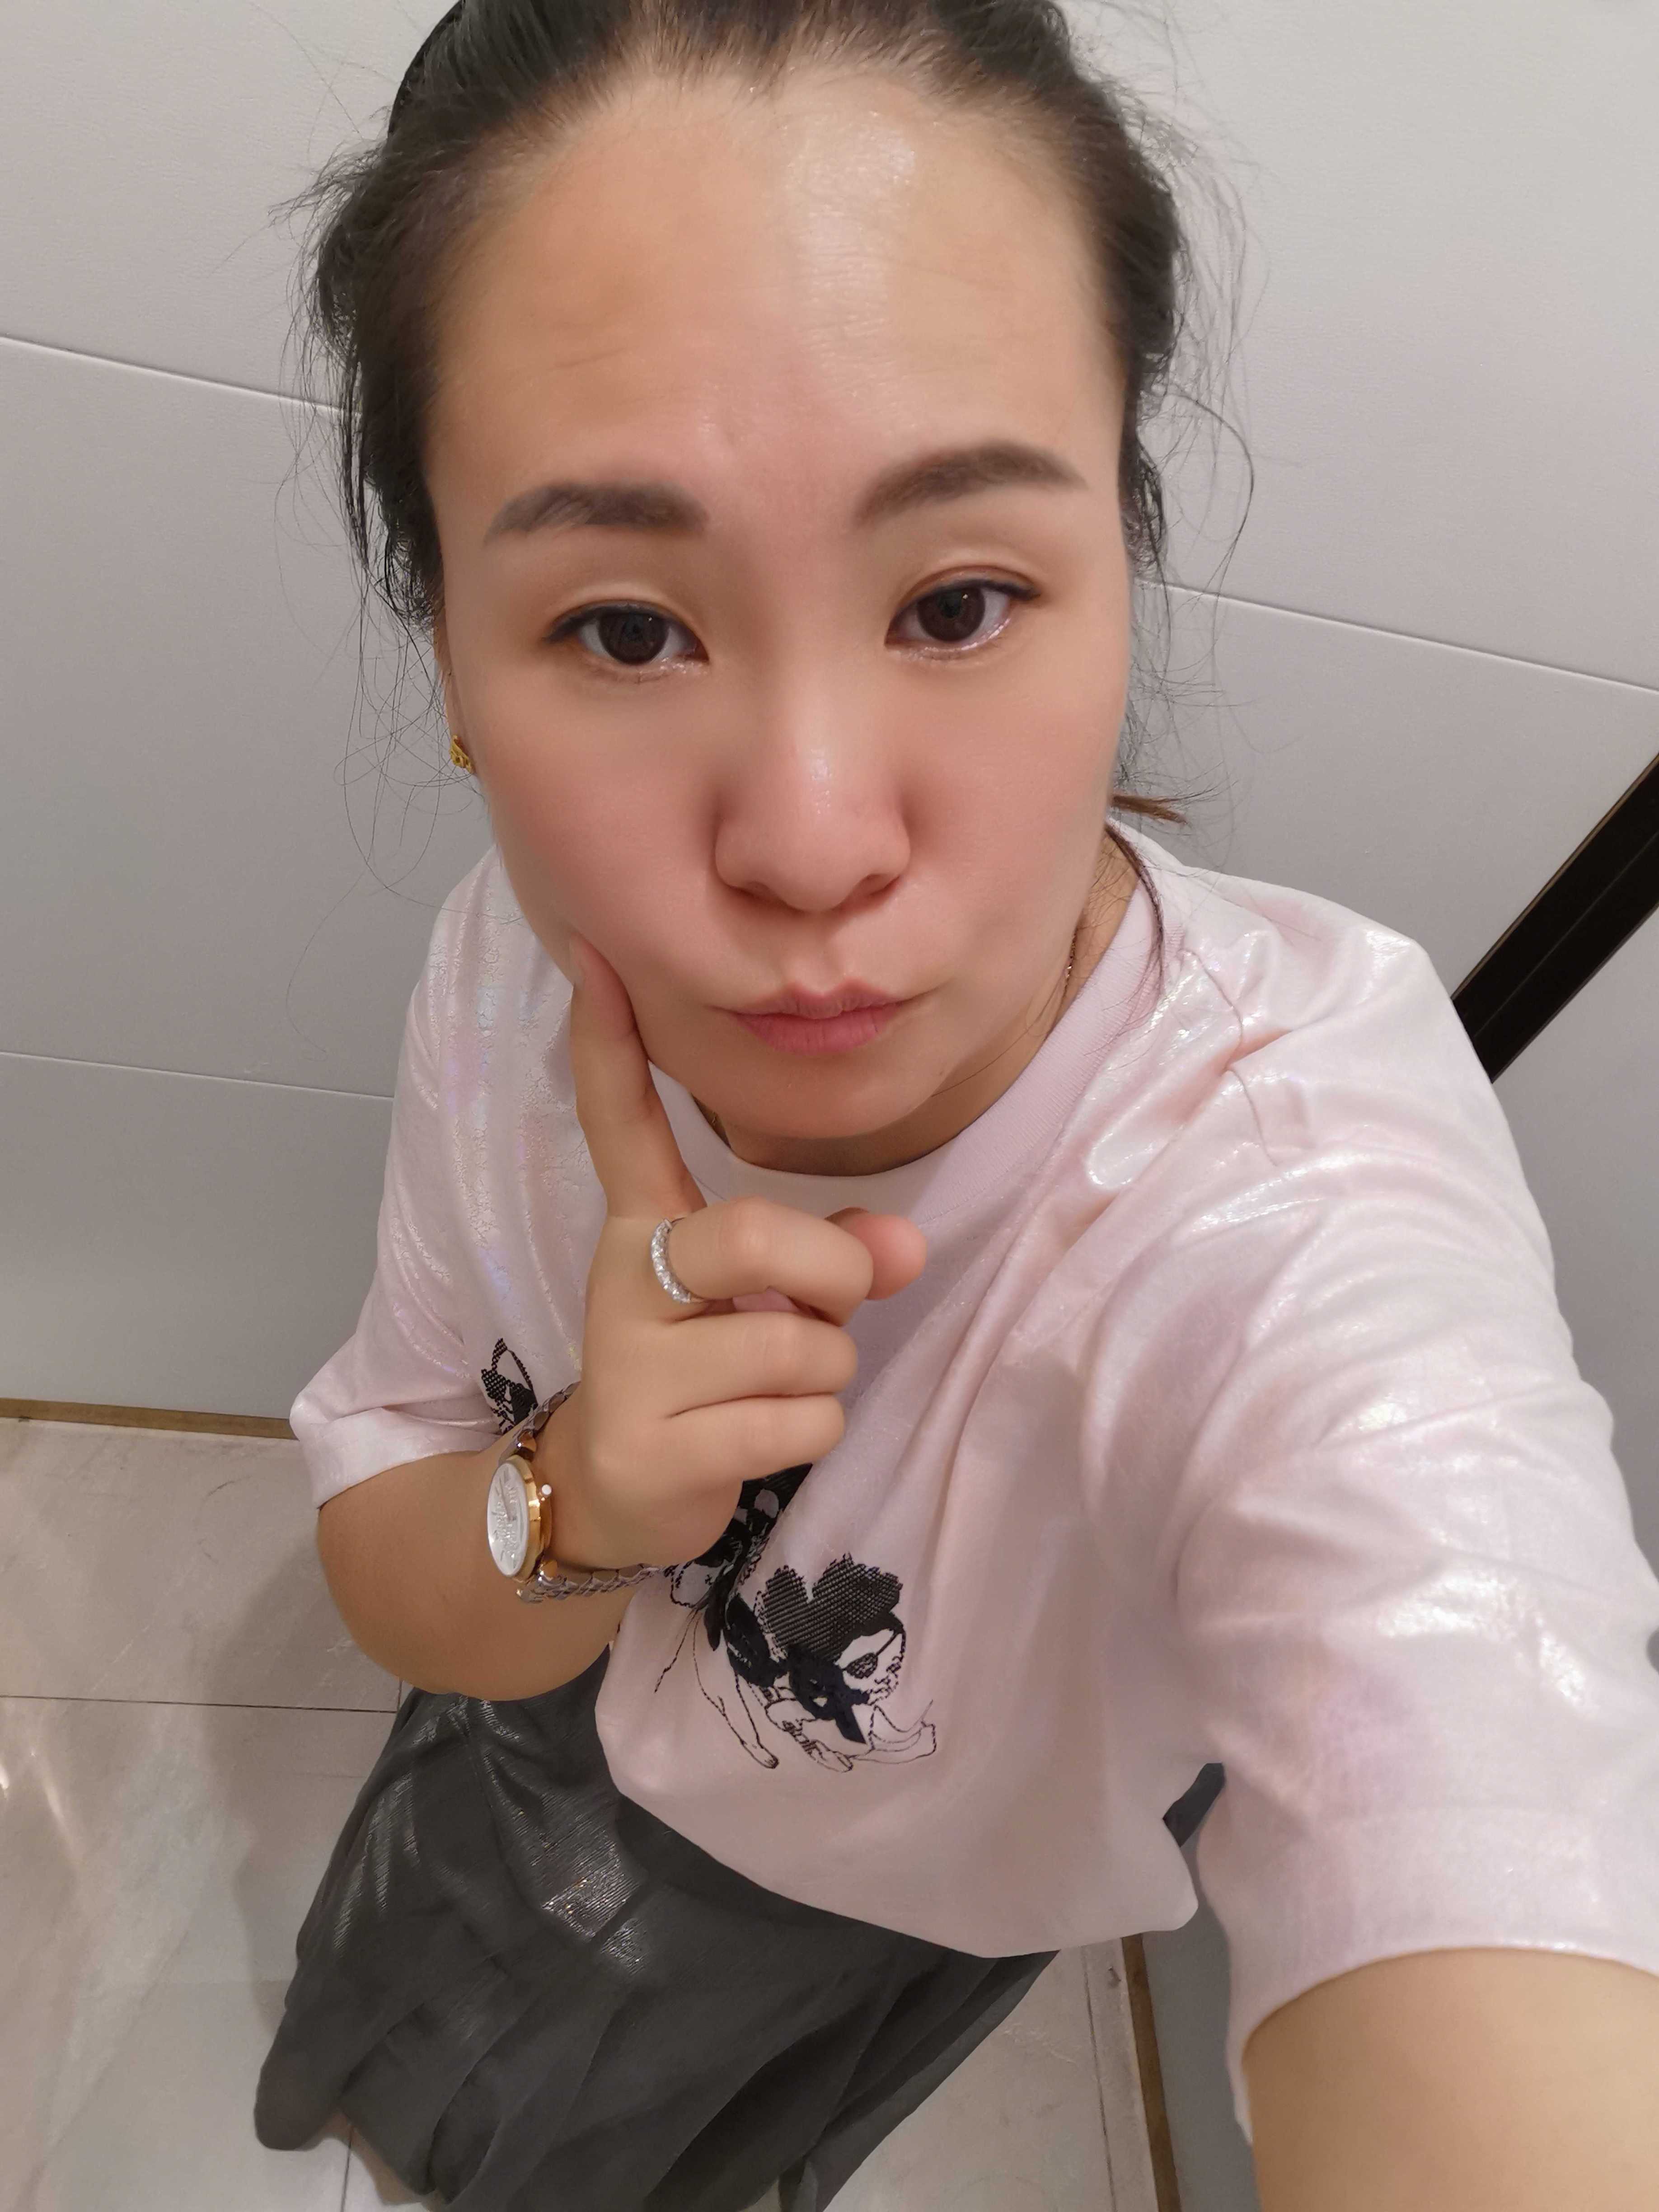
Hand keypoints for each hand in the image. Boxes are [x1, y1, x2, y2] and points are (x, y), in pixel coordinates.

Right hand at [554, 934, 927, 1569]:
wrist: (614, 1495)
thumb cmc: (708, 1375)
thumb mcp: (767, 1301)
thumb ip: (834, 1256)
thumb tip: (905, 1246)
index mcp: (643, 1227)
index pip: (619, 1121)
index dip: (608, 1044)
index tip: (599, 957)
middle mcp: (624, 1280)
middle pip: (753, 1234)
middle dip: (832, 1272)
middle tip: (836, 1305)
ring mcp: (627, 1366)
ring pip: (794, 1344)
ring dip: (825, 1374)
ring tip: (778, 1390)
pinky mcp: (647, 1447)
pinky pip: (792, 1425)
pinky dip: (810, 1435)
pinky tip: (762, 1438)